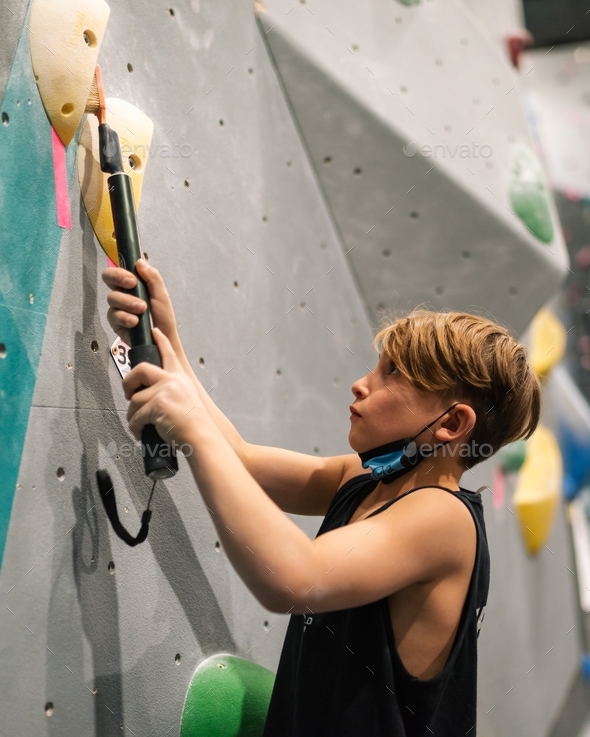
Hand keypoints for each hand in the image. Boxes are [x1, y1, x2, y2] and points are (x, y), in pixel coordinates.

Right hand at [102, 258, 180, 349]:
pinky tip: (134, 322)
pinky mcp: (115, 322)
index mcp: (134, 284)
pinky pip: (113, 315)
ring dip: (128, 302)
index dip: (121, 270)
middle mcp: (123, 293)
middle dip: (118, 278)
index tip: (133, 277)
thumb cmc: (163, 317)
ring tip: (142, 309)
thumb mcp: (161, 295)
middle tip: (132, 285)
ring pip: (112, 297)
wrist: (163, 339)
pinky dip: (125, 317)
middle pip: (108, 278)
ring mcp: (118, 307)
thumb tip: (140, 261)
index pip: (119, 269)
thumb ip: (152, 278)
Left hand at [123, 328, 208, 448]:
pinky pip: (136, 416)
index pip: (168, 354)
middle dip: (128, 382)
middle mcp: (173, 380)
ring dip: (133, 416)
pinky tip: (141, 433)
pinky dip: (135, 427)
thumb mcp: (186, 399)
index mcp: (180, 378)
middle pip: (140, 369)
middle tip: (129, 395)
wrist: (201, 437)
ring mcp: (165, 391)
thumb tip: (146, 395)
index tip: (154, 331)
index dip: (161, 340)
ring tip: (140, 425)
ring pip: (135, 400)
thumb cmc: (194, 425)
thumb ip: (170, 391)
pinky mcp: (157, 404)